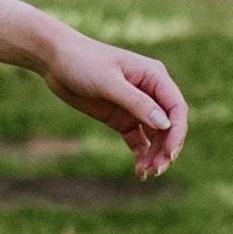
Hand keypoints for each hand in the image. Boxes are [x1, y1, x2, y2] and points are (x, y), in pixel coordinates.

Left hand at [39, 28, 190, 179]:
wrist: (55, 61)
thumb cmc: (83, 62)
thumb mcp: (109, 82)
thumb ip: (137, 103)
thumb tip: (165, 124)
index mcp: (154, 76)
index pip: (176, 108)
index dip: (177, 131)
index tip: (169, 153)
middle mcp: (150, 92)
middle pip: (170, 125)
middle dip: (167, 148)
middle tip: (158, 169)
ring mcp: (136, 106)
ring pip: (156, 136)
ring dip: (155, 155)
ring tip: (148, 173)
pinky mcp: (122, 118)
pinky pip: (139, 140)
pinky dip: (142, 155)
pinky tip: (140, 171)